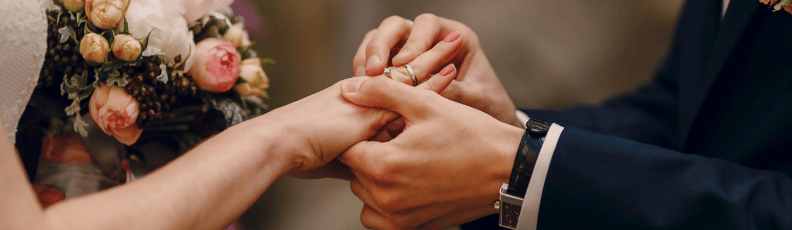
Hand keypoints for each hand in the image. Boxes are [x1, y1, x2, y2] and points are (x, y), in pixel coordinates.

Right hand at [246, 65, 457, 176]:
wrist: (281, 145)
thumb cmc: (299, 153)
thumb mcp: (336, 157)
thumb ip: (356, 158)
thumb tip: (369, 171)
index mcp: (354, 102)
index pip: (390, 85)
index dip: (413, 75)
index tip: (434, 66)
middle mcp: (363, 93)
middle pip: (402, 73)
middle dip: (427, 58)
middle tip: (451, 43)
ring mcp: (369, 97)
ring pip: (408, 75)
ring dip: (434, 61)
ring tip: (457, 45)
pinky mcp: (373, 105)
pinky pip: (408, 91)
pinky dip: (431, 83)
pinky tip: (451, 73)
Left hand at [339, 77, 524, 228]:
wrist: (509, 169)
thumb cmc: (471, 134)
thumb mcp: (426, 104)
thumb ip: (382, 93)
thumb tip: (349, 89)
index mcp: (384, 166)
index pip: (347, 150)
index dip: (364, 134)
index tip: (386, 126)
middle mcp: (387, 198)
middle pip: (355, 175)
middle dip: (370, 156)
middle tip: (399, 141)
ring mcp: (402, 218)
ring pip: (366, 198)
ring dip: (376, 181)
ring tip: (405, 162)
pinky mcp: (416, 228)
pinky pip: (384, 219)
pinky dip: (389, 204)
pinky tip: (411, 183)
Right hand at [353, 14, 520, 126]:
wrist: (484, 131)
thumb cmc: (486, 107)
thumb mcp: (474, 98)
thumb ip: (452, 90)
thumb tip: (424, 89)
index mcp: (453, 36)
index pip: (426, 25)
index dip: (413, 42)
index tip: (404, 63)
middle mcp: (427, 39)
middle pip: (395, 27)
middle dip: (381, 45)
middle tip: (374, 71)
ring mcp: (406, 52)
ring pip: (377, 41)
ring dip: (367, 59)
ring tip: (363, 82)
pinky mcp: (391, 71)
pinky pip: (371, 63)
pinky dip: (364, 75)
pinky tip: (362, 93)